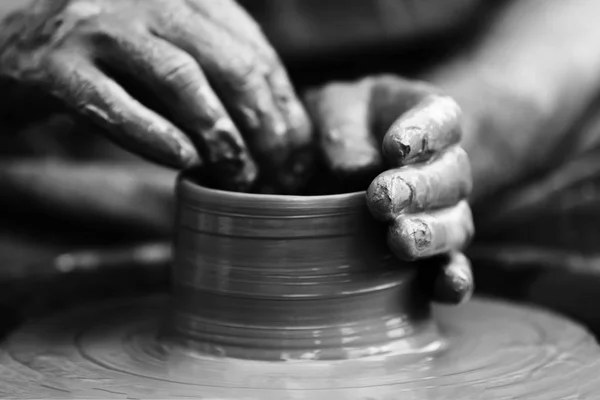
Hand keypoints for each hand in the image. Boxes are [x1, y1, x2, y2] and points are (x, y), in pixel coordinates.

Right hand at [0, 0, 311, 191]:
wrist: (8, 40)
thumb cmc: (104, 57)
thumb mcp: (168, 51)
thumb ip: (215, 74)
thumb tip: (277, 129)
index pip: (255, 51)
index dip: (284, 106)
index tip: (298, 152)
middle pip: (230, 64)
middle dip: (265, 126)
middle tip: (279, 173)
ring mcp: (98, 26)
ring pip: (181, 79)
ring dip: (219, 135)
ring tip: (240, 175)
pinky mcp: (55, 66)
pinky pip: (116, 105)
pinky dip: (156, 136)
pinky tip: (185, 163)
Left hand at [306, 75, 473, 303]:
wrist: (341, 154)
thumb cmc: (340, 125)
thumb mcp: (333, 110)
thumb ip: (342, 130)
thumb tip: (351, 171)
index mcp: (429, 119)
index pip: (442, 119)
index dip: (425, 133)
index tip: (395, 146)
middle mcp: (446, 166)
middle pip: (450, 177)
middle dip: (418, 189)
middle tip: (382, 198)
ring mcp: (445, 211)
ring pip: (455, 223)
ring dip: (430, 234)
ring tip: (399, 240)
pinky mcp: (436, 251)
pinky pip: (454, 266)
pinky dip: (453, 279)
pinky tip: (446, 288)